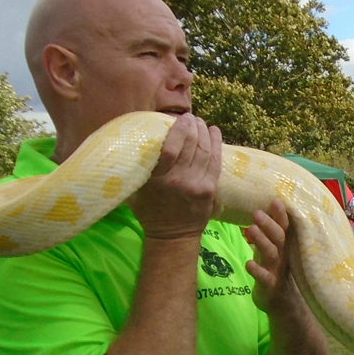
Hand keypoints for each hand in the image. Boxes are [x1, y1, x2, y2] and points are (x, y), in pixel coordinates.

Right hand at [127, 114, 222, 240]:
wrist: (173, 237)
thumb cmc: (150, 211)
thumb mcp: (137, 190)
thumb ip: (140, 169)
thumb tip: (137, 141)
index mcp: (159, 180)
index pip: (170, 148)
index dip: (178, 130)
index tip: (180, 118)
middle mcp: (179, 181)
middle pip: (191, 146)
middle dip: (193, 127)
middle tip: (192, 118)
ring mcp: (197, 185)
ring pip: (205, 152)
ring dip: (204, 133)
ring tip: (201, 123)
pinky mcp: (210, 190)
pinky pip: (215, 162)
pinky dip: (216, 145)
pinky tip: (215, 132)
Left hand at [246, 198, 300, 315]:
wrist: (281, 302)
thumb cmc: (273, 270)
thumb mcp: (271, 249)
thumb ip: (267, 233)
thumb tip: (260, 209)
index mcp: (283, 246)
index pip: (284, 227)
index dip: (280, 215)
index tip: (275, 200)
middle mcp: (282, 256)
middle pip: (279, 238)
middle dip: (269, 225)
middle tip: (257, 213)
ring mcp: (276, 271)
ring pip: (271, 254)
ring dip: (262, 241)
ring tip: (250, 229)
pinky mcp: (269, 285)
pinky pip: (264, 277)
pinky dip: (257, 270)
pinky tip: (249, 263)